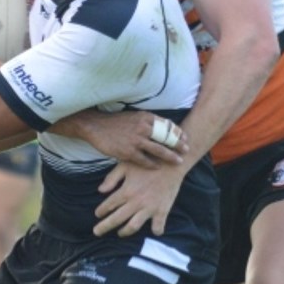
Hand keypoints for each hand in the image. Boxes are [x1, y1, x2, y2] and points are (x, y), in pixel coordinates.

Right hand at [67, 111, 186, 169]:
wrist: (96, 126)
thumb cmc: (116, 122)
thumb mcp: (134, 116)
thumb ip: (147, 121)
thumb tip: (162, 126)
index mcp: (145, 117)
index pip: (167, 125)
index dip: (178, 132)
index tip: (185, 137)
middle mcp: (143, 128)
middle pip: (167, 137)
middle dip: (178, 145)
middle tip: (187, 150)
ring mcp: (136, 140)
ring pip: (159, 150)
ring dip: (170, 156)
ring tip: (179, 161)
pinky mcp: (128, 152)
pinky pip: (145, 160)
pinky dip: (153, 164)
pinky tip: (158, 167)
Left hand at [94, 160, 186, 236]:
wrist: (171, 162)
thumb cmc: (147, 161)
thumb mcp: (126, 165)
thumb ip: (112, 178)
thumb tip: (100, 190)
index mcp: (126, 191)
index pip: (108, 205)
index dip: (100, 211)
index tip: (97, 214)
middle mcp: (136, 202)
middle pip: (116, 219)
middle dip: (104, 227)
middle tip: (96, 232)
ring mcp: (149, 208)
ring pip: (133, 227)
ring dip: (124, 232)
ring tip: (120, 233)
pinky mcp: (162, 210)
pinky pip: (158, 226)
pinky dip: (155, 230)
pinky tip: (152, 230)